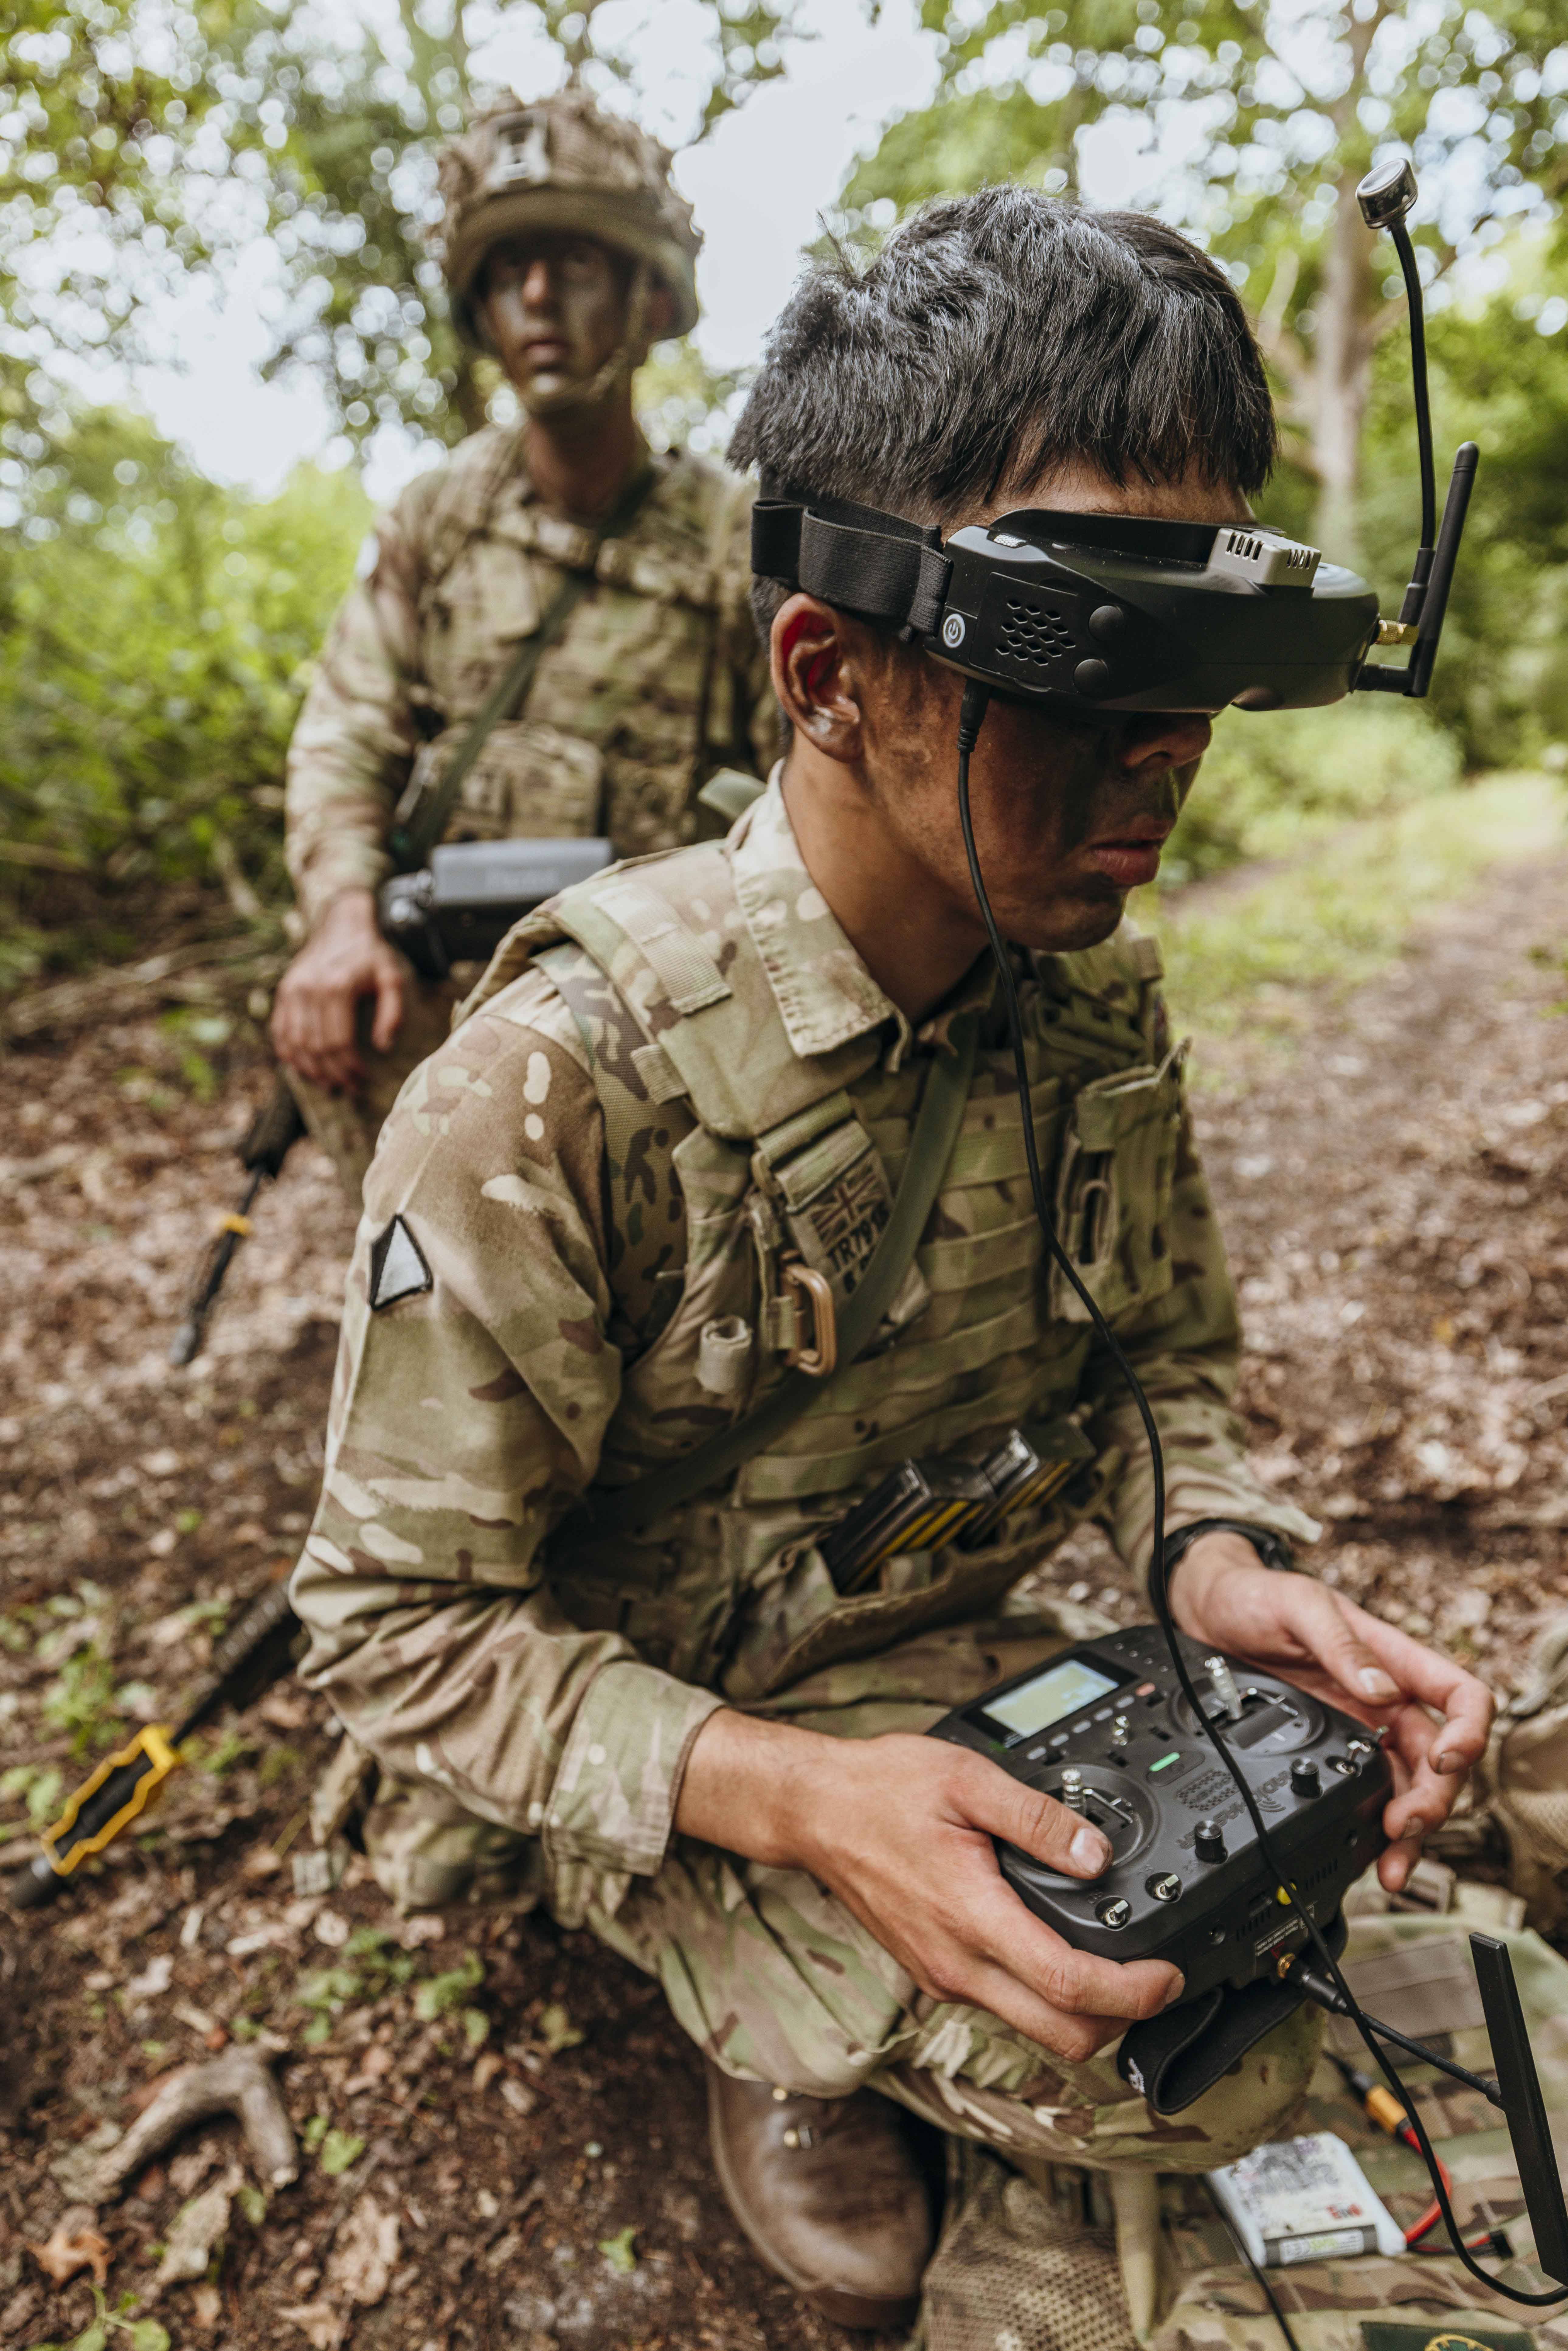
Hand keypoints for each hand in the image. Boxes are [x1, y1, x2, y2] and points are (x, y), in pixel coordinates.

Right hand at [270, 889, 405, 1092]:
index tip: (362, 1081)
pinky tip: (303, 1067)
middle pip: (316, 1047)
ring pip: (295, 1043)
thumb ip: (392, 1013)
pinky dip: (289, 1053)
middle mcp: (309, 989)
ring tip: (328, 1084)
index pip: (338, 1042)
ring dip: (310, 1069)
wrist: (343, 924)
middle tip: (347, 1089)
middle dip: (332, 1074)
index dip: (349, 1068)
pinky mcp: (284, 991)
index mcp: (337, 988)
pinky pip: (280, 1030)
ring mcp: (292, 990)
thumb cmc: (372, 955)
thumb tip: (383, 1047)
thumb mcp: (392, 978)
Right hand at [675, 1710, 1183, 2060]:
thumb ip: (1038, 1818)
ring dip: (1084, 2012)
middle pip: (1060, 2035)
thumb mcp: (968, 1779)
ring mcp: (944, 1974)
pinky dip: (1047, 1996)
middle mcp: (957, 1963)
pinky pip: (1005, 2005)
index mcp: (970, 1917)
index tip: (1168, 1977)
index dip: (1131, 1993)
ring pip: (1034, 2026)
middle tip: (1156, 1981)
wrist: (814, 1812)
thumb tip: (1096, 1853)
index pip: (1067, 1985)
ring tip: (1118, 1964)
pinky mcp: (936, 1971)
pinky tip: (1060, 1952)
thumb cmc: (881, 1790)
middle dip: (1122, 2021)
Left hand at [1169, 1531, 1494, 1893]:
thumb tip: (1379, 1690)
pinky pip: (1366, 1795)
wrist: (1208, 1613)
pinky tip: (1366, 1854)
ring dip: (1408, 1830)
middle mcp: (1385, 1701)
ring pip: (1406, 1789)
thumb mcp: (1297, 1606)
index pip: (1461, 1697)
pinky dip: (1371, 1828)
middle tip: (1402, 1828)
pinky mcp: (1330, 1752)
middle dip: (1432, 1800)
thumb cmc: (1257, 1597)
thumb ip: (1339, 1644)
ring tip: (1390, 1865)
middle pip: (1439, 1760)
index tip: (1446, 1760)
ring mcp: (1360, 1731)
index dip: (1469, 1732)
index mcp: (1393, 1661)